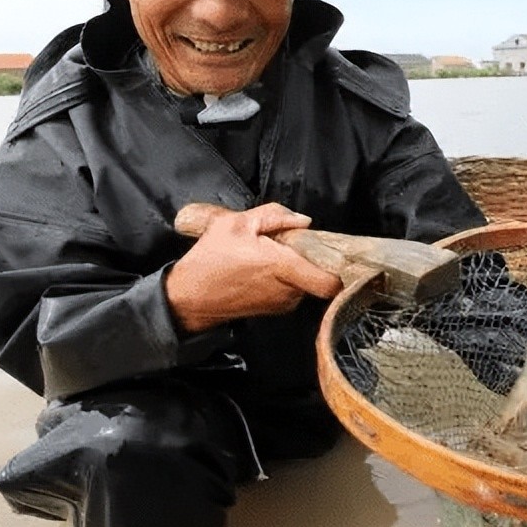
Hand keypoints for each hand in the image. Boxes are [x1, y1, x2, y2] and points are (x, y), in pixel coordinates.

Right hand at [165, 203, 342, 332]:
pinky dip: (286, 279)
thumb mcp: (236, 224)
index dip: (336, 265)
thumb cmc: (210, 259)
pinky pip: (293, 291)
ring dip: (297, 269)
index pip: (331, 281)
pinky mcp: (275, 311)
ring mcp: (282, 304)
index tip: (326, 248)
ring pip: (307, 283)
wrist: (189, 297)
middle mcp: (289, 291)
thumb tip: (304, 221)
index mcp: (283, 268)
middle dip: (311, 259)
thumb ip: (274, 216)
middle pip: (320, 276)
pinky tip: (265, 269)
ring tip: (271, 255)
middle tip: (290, 245)